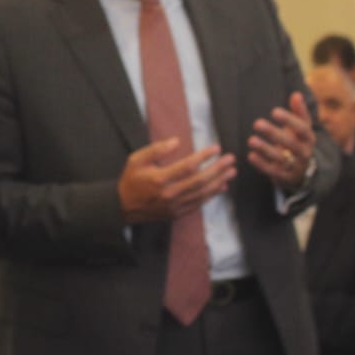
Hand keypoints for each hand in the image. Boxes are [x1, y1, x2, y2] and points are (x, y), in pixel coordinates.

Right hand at [117, 139, 235, 223]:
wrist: (122, 206)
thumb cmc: (131, 179)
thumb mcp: (137, 159)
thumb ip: (157, 149)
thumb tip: (177, 141)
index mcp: (159, 179)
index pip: (188, 166)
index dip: (204, 156)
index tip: (217, 148)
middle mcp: (169, 194)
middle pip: (200, 180)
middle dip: (218, 169)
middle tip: (231, 160)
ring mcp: (174, 206)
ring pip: (202, 193)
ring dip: (219, 182)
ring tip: (231, 172)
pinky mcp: (177, 214)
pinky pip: (198, 204)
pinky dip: (211, 195)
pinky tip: (221, 187)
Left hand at [246, 92, 316, 191]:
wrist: (302, 172)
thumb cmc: (298, 143)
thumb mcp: (301, 128)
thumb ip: (299, 112)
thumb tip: (296, 94)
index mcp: (309, 139)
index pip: (302, 129)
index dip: (289, 120)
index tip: (274, 111)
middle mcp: (304, 153)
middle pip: (291, 143)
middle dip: (274, 133)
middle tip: (257, 123)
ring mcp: (295, 167)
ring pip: (281, 159)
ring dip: (265, 149)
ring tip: (251, 140)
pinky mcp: (285, 177)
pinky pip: (273, 171)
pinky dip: (261, 164)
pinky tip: (250, 155)